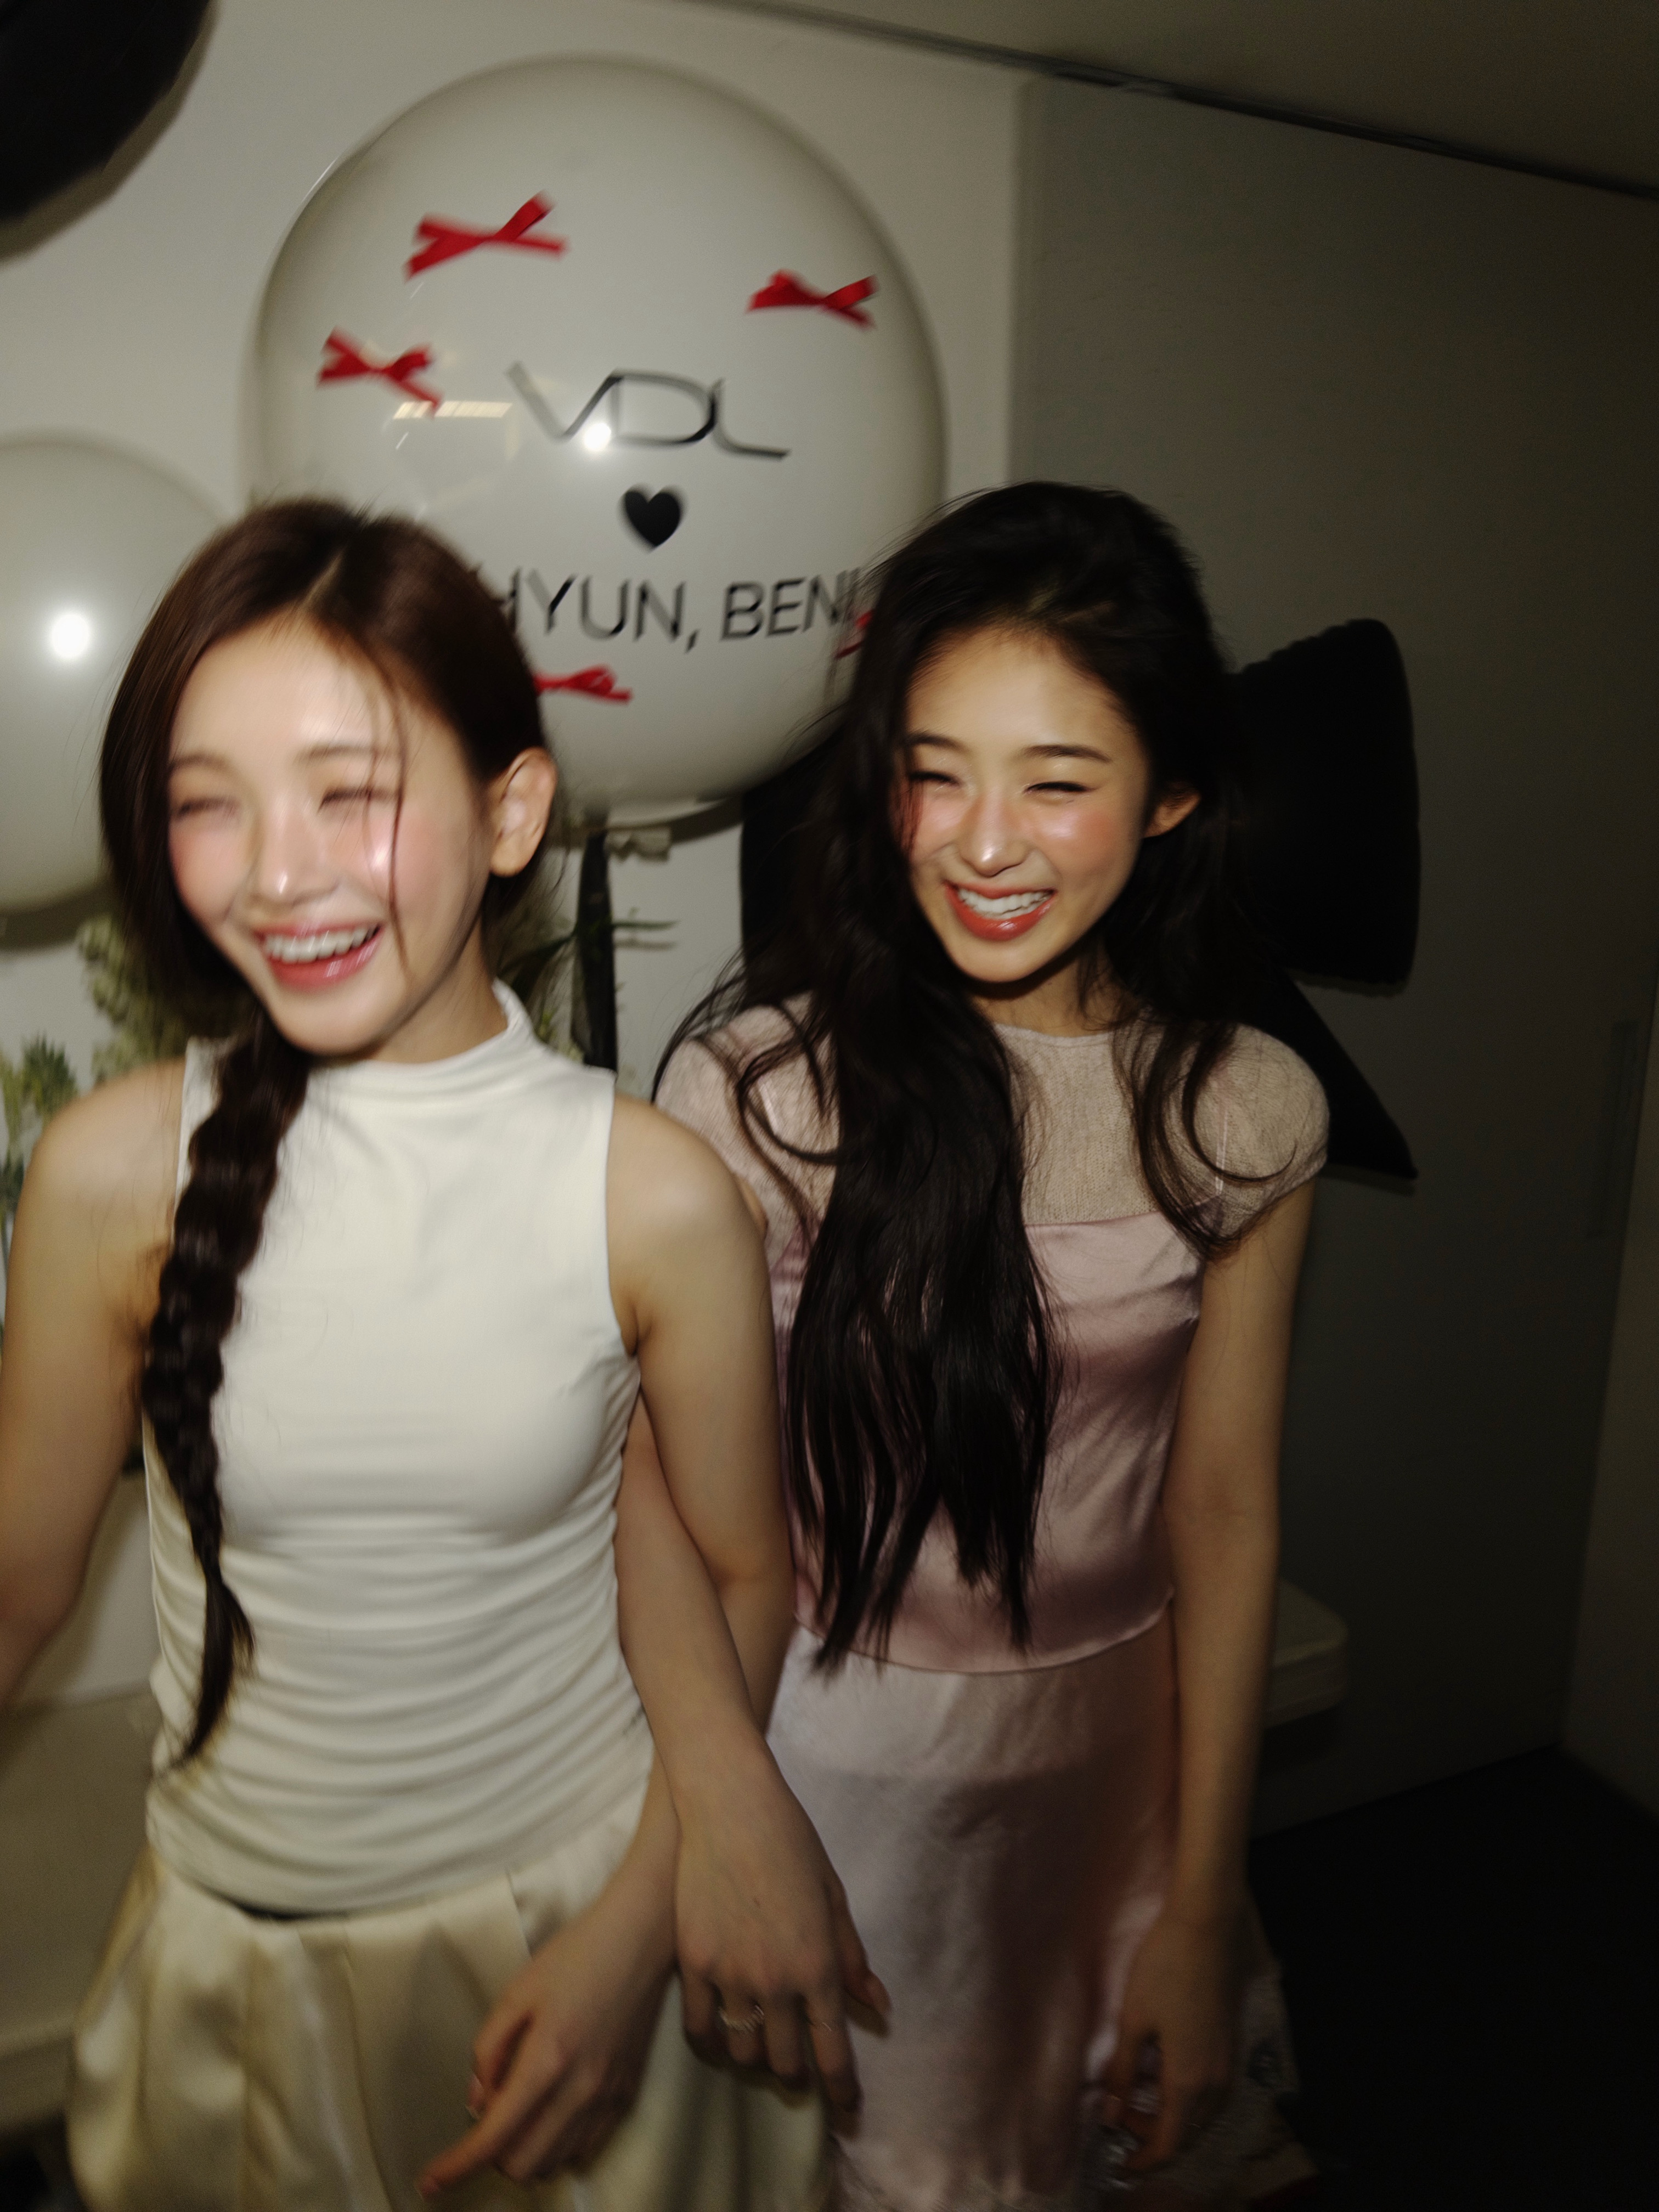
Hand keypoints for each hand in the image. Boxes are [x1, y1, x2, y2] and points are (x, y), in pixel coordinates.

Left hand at [418, 1870, 672, 2195]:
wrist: (640, 1937)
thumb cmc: (576, 1955)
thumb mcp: (517, 1992)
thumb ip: (487, 2050)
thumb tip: (476, 2104)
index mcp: (547, 2058)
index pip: (494, 2137)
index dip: (456, 2167)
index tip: (429, 2183)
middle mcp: (581, 2089)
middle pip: (524, 2166)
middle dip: (493, 2155)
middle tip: (486, 2119)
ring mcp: (608, 2096)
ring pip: (555, 2163)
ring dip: (526, 2151)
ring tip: (518, 2110)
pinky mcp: (627, 2094)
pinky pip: (585, 2148)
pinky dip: (558, 2144)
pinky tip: (550, 2110)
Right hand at [675, 1740, 887, 2124]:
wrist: (730, 1804)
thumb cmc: (791, 1842)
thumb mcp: (833, 1897)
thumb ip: (851, 1958)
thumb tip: (877, 2006)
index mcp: (818, 1965)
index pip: (833, 2052)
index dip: (842, 2090)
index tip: (847, 2110)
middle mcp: (775, 1980)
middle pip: (785, 2061)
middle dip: (797, 2074)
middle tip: (799, 2069)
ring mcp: (730, 1974)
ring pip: (742, 2051)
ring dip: (755, 2058)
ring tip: (760, 2045)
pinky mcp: (692, 1962)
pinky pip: (700, 2027)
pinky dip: (713, 2040)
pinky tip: (721, 2033)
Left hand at [1101, 1901, 1239, 2171]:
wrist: (1208, 1924)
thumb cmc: (1165, 1966)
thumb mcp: (1133, 2018)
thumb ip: (1120, 2070)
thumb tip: (1107, 2113)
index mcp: (1189, 2080)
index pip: (1170, 2142)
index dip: (1144, 2159)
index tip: (1120, 2163)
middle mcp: (1216, 2080)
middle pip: (1188, 2131)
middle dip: (1153, 2134)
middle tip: (1118, 2114)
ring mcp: (1229, 2061)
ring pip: (1202, 2112)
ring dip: (1172, 2115)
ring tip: (1136, 2095)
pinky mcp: (1232, 2042)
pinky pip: (1212, 2090)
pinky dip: (1187, 2096)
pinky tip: (1164, 2072)